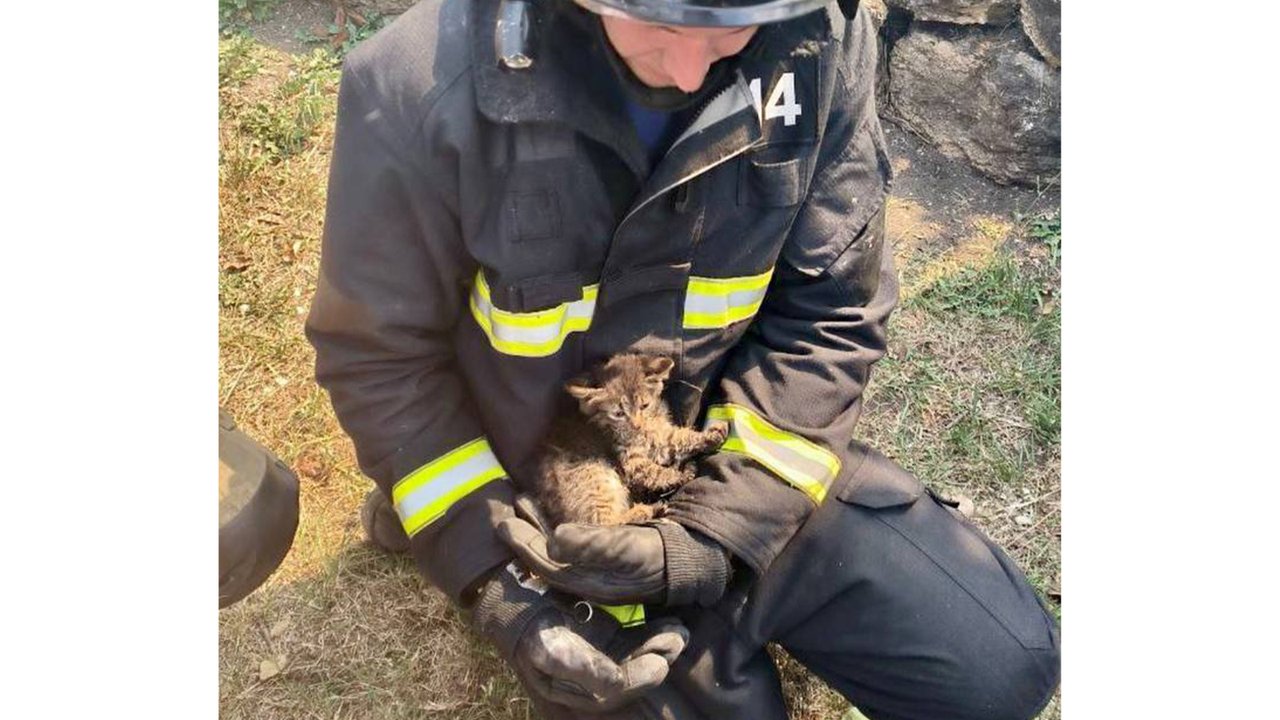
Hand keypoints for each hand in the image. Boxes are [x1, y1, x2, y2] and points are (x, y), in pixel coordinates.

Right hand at [472, 562, 688, 712]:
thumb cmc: (527, 620)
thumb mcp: (547, 645)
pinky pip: (634, 641)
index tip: (659, 663)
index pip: (610, 693)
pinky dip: (653, 634)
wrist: (511, 592)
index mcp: (568, 687)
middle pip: (628, 680)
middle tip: (676, 644)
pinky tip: (673, 624)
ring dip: (658, 648)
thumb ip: (579, 666)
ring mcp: (597, 656)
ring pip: (634, 659)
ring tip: (680, 633)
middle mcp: (586, 678)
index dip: (636, 681)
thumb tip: (614, 683)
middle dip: (654, 663)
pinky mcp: (605, 637)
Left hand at [500, 518, 667, 604]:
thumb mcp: (626, 548)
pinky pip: (569, 546)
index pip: (543, 563)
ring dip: (537, 530)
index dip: (522, 543)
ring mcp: (594, 571)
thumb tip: (553, 537)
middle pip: (544, 559)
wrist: (687, 560)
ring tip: (523, 506)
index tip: (502, 523)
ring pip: (555, 552)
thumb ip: (592, 544)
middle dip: (524, 536)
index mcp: (585, 581)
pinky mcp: (603, 560)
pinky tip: (551, 520)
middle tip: (505, 512)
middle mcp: (584, 579)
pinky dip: (555, 531)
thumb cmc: (656, 554)